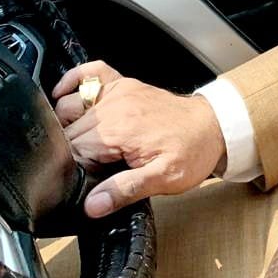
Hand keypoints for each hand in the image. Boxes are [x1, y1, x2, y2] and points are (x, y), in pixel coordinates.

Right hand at [53, 59, 226, 218]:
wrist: (213, 126)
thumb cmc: (192, 151)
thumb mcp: (164, 179)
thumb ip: (125, 191)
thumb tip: (92, 205)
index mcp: (120, 129)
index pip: (74, 152)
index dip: (72, 172)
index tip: (80, 184)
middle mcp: (115, 106)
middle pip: (69, 132)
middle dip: (70, 154)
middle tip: (84, 172)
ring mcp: (118, 92)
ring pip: (70, 107)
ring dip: (66, 126)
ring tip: (77, 149)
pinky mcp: (124, 85)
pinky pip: (91, 73)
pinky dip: (73, 81)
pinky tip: (64, 96)